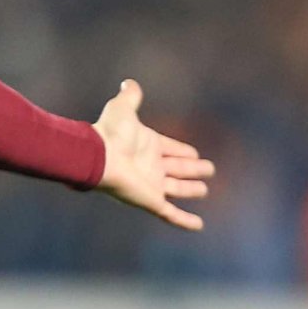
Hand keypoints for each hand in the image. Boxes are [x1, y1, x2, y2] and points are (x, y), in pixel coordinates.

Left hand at [92, 79, 214, 230]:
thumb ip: (130, 96)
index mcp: (147, 145)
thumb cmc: (109, 132)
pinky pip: (171, 214)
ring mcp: (152, 185)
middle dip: (192, 169)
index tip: (194, 152)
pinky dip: (185, 221)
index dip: (183, 150)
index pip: (170, 148)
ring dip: (191, 190)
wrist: (98, 156)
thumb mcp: (122, 109)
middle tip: (209, 169)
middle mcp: (151, 166)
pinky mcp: (151, 201)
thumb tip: (129, 82)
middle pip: (177, 168)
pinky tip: (199, 225)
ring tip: (204, 190)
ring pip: (177, 189)